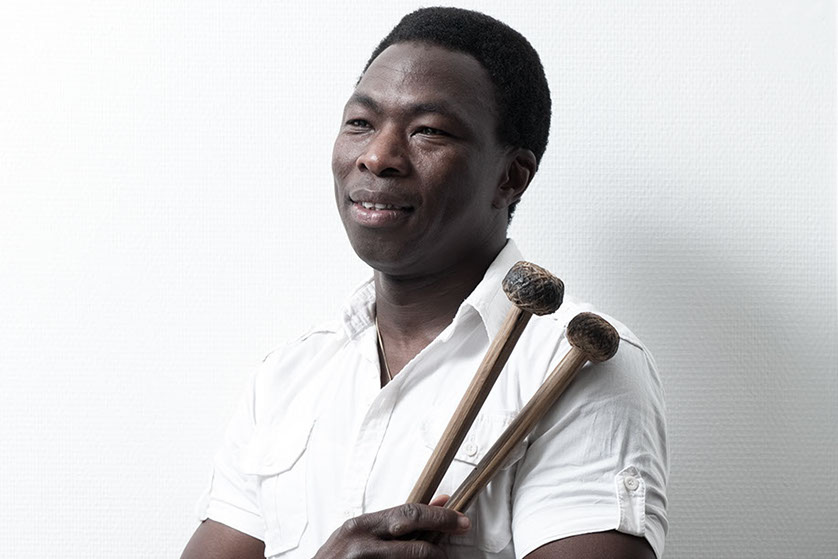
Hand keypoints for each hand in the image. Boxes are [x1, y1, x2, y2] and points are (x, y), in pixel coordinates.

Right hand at [313, 498, 469, 558]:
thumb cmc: (337, 558)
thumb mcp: (360, 534)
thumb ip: (396, 521)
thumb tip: (439, 503)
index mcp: (360, 527)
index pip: (409, 514)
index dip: (440, 518)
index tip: (460, 521)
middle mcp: (362, 546)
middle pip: (417, 546)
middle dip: (442, 545)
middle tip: (458, 537)